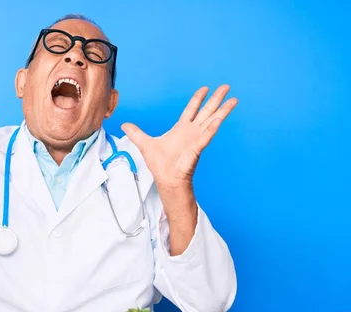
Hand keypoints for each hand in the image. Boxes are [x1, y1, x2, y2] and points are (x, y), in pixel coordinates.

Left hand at [121, 84, 237, 189]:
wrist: (165, 179)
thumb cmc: (160, 164)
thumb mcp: (144, 144)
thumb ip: (135, 133)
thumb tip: (124, 125)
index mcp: (181, 129)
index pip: (191, 109)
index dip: (198, 99)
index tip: (205, 88)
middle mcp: (191, 132)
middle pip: (206, 111)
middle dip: (216, 99)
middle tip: (226, 87)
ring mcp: (196, 139)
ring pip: (212, 121)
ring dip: (222, 111)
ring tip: (233, 100)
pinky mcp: (196, 149)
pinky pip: (206, 137)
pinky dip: (212, 128)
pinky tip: (219, 120)